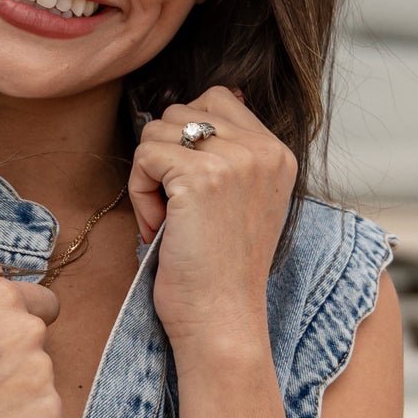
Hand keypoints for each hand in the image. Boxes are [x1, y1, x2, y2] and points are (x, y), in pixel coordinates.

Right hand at [0, 251, 62, 417]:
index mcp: (2, 298)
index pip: (44, 305)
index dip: (22, 327)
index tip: (7, 347)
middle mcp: (28, 329)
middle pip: (38, 349)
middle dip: (16, 366)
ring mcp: (42, 374)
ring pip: (40, 386)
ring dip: (19, 398)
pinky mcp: (47, 415)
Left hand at [128, 86, 295, 361]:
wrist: (222, 318)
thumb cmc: (222, 270)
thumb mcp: (243, 200)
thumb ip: (232, 153)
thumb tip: (210, 103)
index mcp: (278, 153)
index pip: (218, 99)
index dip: (188, 140)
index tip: (192, 192)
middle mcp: (263, 150)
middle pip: (182, 111)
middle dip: (165, 157)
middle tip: (177, 210)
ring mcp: (235, 160)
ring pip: (157, 130)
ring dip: (149, 177)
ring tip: (169, 221)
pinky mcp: (200, 176)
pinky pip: (144, 156)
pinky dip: (139, 194)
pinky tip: (159, 227)